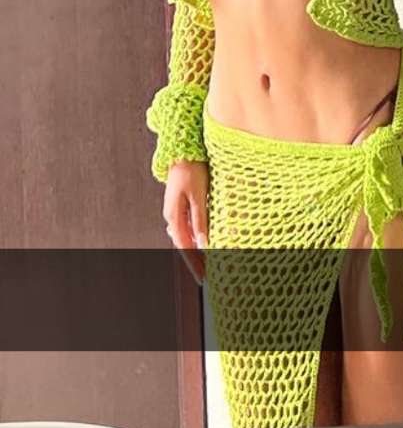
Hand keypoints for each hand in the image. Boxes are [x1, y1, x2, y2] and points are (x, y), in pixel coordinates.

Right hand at [163, 160, 208, 283]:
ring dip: (195, 249)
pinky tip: (201, 240)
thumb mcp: (198, 196)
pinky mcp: (181, 203)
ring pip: (185, 235)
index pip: (185, 246)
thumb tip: (203, 244)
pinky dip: (194, 236)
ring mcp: (175, 209)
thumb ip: (200, 220)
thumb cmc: (191, 169)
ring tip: (206, 261)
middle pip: (184, 244)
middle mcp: (172, 215)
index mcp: (174, 216)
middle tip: (206, 274)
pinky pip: (187, 225)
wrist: (183, 150)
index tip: (203, 277)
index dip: (194, 263)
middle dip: (195, 259)